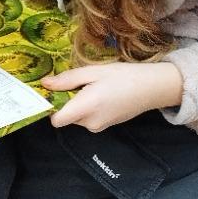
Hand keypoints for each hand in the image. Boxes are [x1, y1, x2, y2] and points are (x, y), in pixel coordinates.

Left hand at [42, 61, 182, 132]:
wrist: (152, 88)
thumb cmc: (123, 76)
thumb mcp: (93, 71)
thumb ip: (67, 79)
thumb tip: (45, 84)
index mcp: (86, 108)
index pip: (56, 120)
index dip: (52, 107)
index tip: (55, 92)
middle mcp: (90, 123)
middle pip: (66, 117)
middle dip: (68, 102)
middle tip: (81, 83)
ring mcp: (99, 127)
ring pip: (77, 118)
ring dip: (79, 104)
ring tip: (94, 87)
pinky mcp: (106, 127)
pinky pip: (88, 119)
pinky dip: (89, 108)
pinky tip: (103, 95)